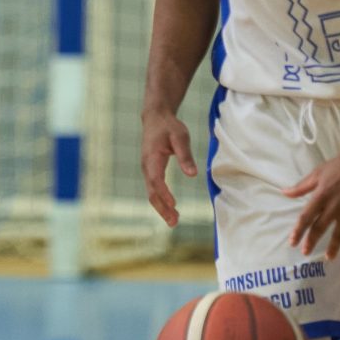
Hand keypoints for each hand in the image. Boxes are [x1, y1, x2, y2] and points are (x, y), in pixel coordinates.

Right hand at [140, 110, 196, 227]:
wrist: (155, 118)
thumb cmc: (169, 127)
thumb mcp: (181, 137)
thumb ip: (185, 156)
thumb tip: (193, 175)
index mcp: (152, 158)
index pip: (156, 180)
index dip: (164, 193)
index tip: (174, 205)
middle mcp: (146, 166)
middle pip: (151, 192)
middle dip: (162, 208)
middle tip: (174, 222)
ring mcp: (146, 169)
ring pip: (151, 193)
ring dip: (162, 208)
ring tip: (174, 221)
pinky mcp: (150, 171)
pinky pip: (153, 189)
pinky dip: (161, 200)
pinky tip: (171, 208)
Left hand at [284, 153, 339, 261]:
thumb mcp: (318, 172)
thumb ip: (301, 186)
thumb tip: (284, 192)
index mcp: (321, 195)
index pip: (306, 217)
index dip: (298, 231)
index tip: (292, 242)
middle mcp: (334, 206)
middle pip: (319, 228)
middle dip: (311, 242)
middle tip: (305, 252)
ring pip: (339, 235)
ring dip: (332, 247)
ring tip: (328, 258)